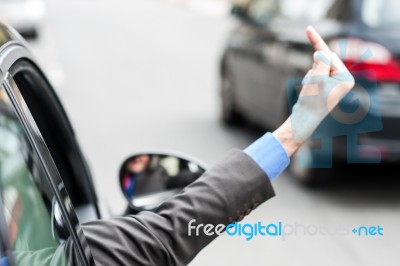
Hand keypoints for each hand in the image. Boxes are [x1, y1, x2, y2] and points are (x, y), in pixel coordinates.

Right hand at [273, 26, 354, 155]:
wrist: (303, 120)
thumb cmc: (311, 101)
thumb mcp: (316, 78)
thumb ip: (320, 61)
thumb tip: (322, 52)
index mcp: (345, 78)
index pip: (330, 57)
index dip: (317, 45)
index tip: (309, 29)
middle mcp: (342, 80)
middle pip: (324, 60)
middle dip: (313, 67)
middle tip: (311, 84)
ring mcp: (333, 83)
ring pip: (317, 66)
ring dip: (310, 75)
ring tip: (309, 90)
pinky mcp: (324, 85)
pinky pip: (314, 73)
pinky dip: (308, 79)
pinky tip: (308, 91)